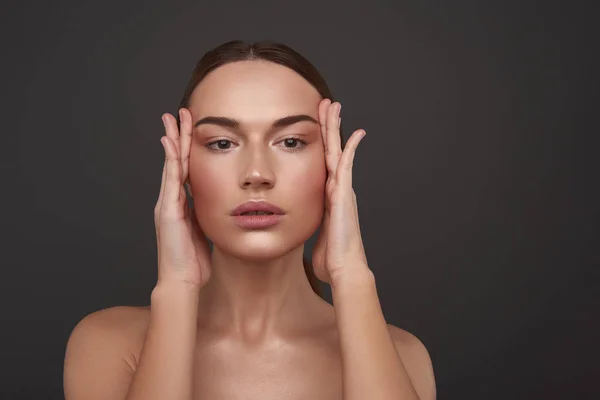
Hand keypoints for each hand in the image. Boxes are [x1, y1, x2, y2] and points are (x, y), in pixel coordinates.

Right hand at [154, 108, 211, 287]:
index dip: (189, 148)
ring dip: (173, 141)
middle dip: (179, 136)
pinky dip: (170, 160)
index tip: (193, 128)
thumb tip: (220, 203)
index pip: (186, 169)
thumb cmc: (194, 262)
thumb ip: (207, 215)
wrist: (182, 282)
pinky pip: (170, 180)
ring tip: (173, 119)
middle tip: (181, 113)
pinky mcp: (167, 211)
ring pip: (171, 165)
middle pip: (176, 161)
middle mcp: (172, 200)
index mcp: (182, 205)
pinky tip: (171, 143)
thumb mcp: (204, 231)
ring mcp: (167, 204)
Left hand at [311, 99, 369, 283]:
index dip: (320, 143)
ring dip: (335, 128)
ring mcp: (342, 189)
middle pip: (331, 149)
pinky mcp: (344, 193)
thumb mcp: (313, 234)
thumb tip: (295, 226)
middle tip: (326, 105)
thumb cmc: (329, 258)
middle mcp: (336, 189)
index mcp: (327, 196)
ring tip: (334, 107)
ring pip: (338, 151)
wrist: (343, 268)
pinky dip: (350, 148)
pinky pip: (347, 165)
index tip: (315, 126)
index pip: (323, 162)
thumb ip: (307, 224)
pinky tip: (355, 132)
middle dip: (328, 127)